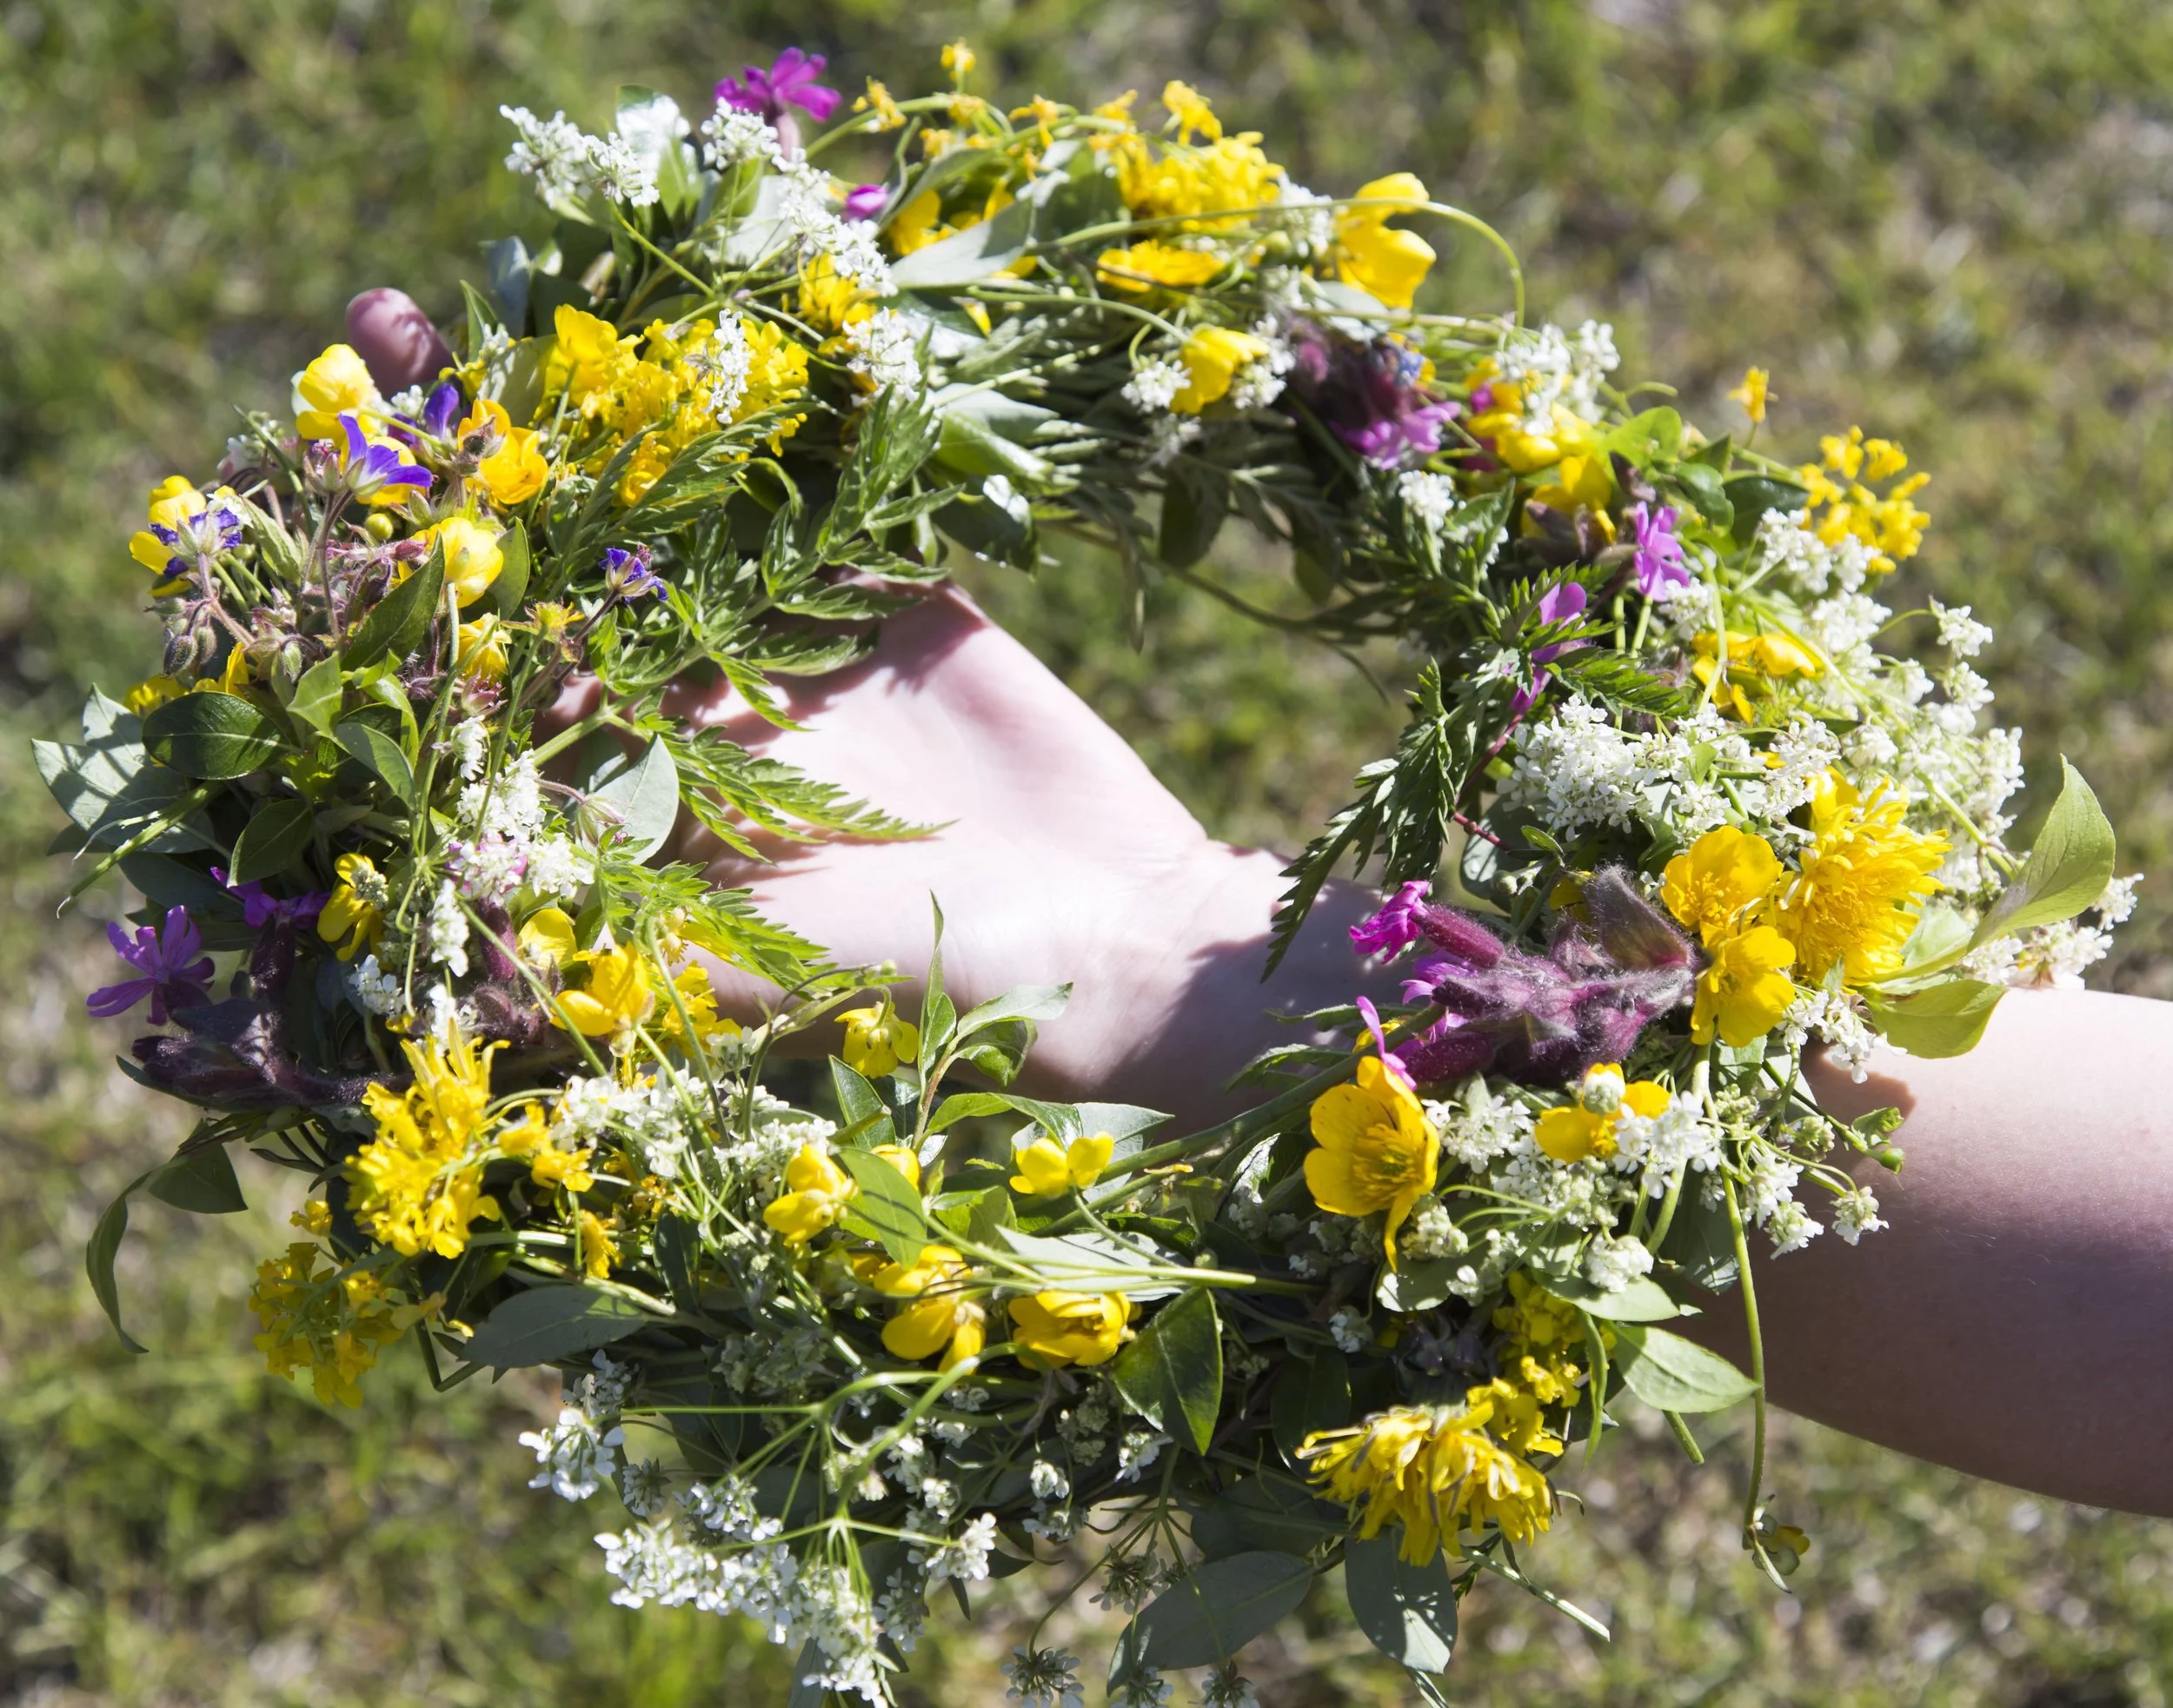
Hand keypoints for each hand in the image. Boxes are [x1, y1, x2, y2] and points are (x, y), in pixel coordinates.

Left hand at [348, 286, 1393, 1124]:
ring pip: (670, 503)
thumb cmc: (918, 983)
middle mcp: (683, 704)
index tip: (321, 475)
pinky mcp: (885, 591)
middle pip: (549, 559)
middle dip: (465, 450)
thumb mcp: (740, 961)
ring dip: (594, 403)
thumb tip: (440, 848)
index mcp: (623, 791)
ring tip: (511, 288)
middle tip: (380, 326)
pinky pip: (818, 488)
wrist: (1104, 940)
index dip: (396, 576)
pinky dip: (774, 411)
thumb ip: (607, 911)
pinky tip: (708, 316)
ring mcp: (783, 638)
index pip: (484, 669)